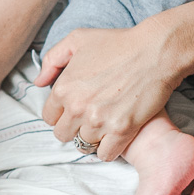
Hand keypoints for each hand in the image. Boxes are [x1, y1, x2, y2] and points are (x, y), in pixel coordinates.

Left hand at [34, 22, 179, 160]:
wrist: (155, 51)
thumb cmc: (117, 43)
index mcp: (63, 88)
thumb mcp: (77, 39)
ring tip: (104, 124)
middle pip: (63, 135)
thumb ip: (52, 60)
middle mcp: (77, 107)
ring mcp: (99, 121)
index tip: (74, 109)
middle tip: (89, 118)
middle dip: (74, 128)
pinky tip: (114, 137)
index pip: (49, 117)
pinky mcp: (122, 130)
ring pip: (84, 145)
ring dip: (93, 137)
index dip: (61, 114)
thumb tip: (38, 82)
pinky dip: (108, 150)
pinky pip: (105, 155)